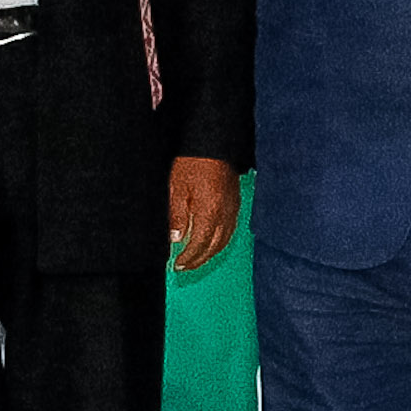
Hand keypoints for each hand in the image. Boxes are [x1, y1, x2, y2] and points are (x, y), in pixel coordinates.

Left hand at [169, 156, 241, 270]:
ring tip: (196, 259)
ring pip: (224, 241)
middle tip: (184, 267)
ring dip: (210, 253)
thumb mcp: (177, 188)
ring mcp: (233, 209)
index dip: (188, 258)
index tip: (177, 264)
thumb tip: (175, 238)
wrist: (213, 143)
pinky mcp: (236, 203)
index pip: (199, 244)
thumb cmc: (193, 162)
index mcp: (210, 212)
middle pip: (214, 247)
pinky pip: (230, 230)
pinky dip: (219, 241)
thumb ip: (176, 215)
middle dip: (199, 260)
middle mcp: (225, 214)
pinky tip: (210, 242)